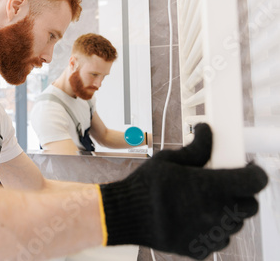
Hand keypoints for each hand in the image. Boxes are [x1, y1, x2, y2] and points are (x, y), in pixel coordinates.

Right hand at [97, 123, 267, 259]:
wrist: (126, 214)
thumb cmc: (146, 187)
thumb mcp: (170, 159)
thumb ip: (196, 147)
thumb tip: (206, 131)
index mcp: (210, 187)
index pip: (254, 181)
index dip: (254, 172)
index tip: (248, 168)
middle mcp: (215, 213)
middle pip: (250, 205)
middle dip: (240, 193)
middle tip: (223, 185)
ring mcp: (209, 234)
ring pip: (235, 223)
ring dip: (226, 212)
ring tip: (203, 202)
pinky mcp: (200, 249)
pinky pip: (218, 239)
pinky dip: (212, 230)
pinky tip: (194, 218)